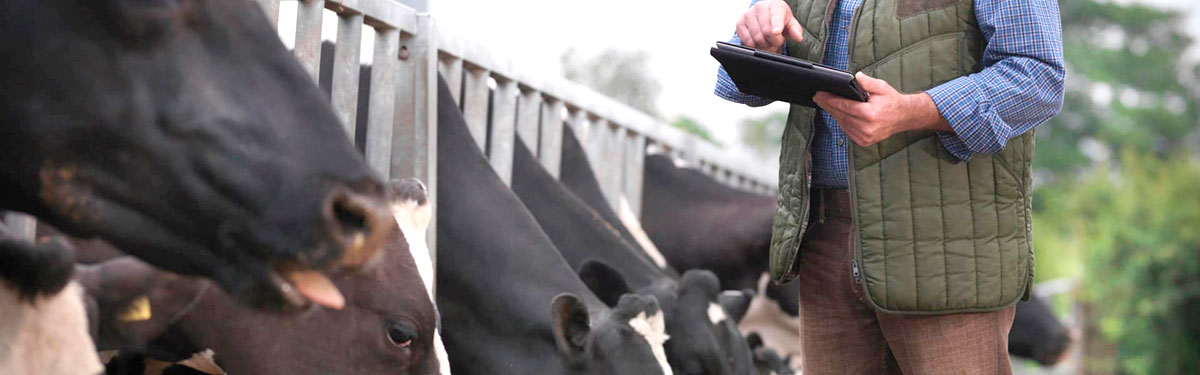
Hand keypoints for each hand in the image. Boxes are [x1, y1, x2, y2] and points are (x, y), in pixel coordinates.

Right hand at [736, 0, 803, 53]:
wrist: (766, 18)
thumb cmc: (780, 21)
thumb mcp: (790, 25)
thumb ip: (795, 31)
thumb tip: (798, 37)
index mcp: (775, 4)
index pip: (776, 15)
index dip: (776, 24)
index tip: (777, 32)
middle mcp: (760, 6)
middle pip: (767, 31)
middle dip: (774, 41)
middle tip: (777, 41)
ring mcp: (748, 14)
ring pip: (757, 37)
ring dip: (765, 44)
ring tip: (768, 40)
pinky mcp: (739, 23)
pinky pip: (747, 40)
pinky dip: (754, 45)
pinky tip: (759, 41)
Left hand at [813, 73, 952, 146]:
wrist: (903, 117)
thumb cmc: (891, 101)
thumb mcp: (882, 87)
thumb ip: (867, 82)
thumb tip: (856, 77)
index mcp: (869, 114)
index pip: (844, 106)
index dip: (829, 100)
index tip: (819, 94)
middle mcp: (866, 127)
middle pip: (840, 115)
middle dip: (828, 105)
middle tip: (818, 97)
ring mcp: (864, 136)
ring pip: (842, 123)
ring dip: (833, 113)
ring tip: (825, 103)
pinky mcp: (863, 141)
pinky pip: (847, 130)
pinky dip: (841, 121)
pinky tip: (837, 113)